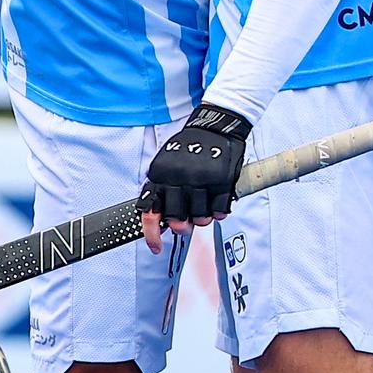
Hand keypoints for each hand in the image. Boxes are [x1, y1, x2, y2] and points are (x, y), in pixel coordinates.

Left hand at [139, 104, 251, 251]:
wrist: (215, 126)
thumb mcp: (165, 162)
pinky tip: (217, 200)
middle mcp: (179, 178)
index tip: (155, 247)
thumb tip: (156, 219)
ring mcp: (202, 180)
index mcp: (161, 174)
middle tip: (188, 219)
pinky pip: (220, 210)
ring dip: (203, 217)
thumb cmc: (189, 146)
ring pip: (201, 218)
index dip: (151, 234)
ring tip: (204, 204)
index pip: (150, 211)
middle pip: (178, 220)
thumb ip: (160, 188)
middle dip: (183, 225)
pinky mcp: (222, 181)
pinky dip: (219, 210)